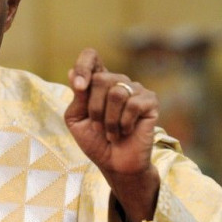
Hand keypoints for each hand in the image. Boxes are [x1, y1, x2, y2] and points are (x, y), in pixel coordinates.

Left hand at [64, 49, 159, 221]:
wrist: (115, 164)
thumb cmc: (95, 141)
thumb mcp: (77, 119)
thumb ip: (77, 97)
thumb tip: (71, 72)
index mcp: (97, 82)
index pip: (90, 57)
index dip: (83, 66)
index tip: (79, 86)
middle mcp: (117, 81)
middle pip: (100, 79)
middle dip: (94, 109)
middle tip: (98, 126)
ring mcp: (135, 89)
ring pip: (116, 92)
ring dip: (109, 120)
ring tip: (111, 132)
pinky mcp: (150, 101)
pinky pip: (133, 104)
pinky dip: (124, 123)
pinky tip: (126, 131)